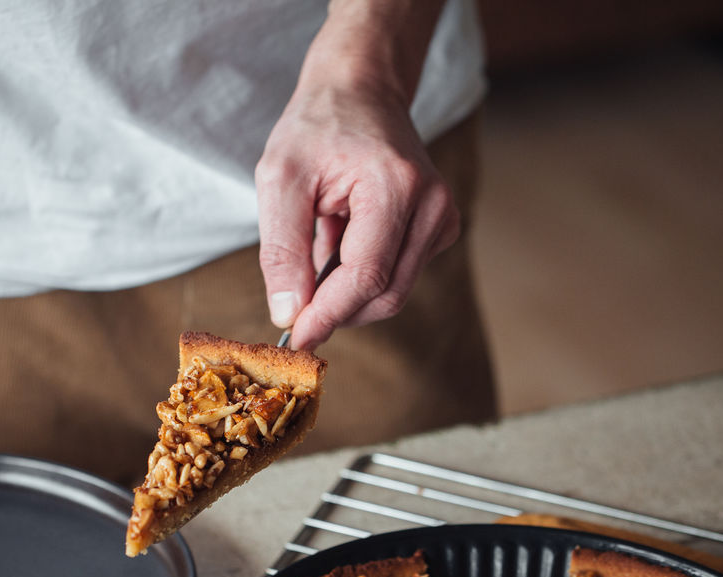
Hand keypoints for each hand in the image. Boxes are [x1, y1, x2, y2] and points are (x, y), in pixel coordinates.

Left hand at [257, 1, 457, 351]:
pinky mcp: (439, 230)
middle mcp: (433, 205)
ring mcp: (443, 218)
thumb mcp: (279, 180)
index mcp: (396, 186)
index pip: (366, 276)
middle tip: (293, 311)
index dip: (328, 315)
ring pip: (392, 292)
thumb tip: (288, 315)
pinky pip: (397, 276)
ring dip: (347, 292)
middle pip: (385, 294)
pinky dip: (361, 277)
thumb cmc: (316, 128)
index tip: (294, 339)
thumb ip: (282, 251)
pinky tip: (342, 241)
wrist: (359, 91)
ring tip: (318, 246)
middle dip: (337, 312)